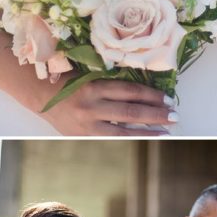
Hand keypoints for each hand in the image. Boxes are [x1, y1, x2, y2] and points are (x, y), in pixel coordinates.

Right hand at [42, 79, 175, 135]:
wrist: (41, 95)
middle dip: (155, 115)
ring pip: (122, 131)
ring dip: (147, 132)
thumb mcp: (93, 76)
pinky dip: (130, 139)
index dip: (152, 95)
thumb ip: (115, 85)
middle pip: (130, 112)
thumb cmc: (72, 81)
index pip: (130, 92)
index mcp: (95, 86)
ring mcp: (86, 124)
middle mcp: (91, 106)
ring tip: (166, 132)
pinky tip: (145, 139)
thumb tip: (148, 93)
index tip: (169, 99)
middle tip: (175, 116)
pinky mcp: (82, 136)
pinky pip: (111, 140)